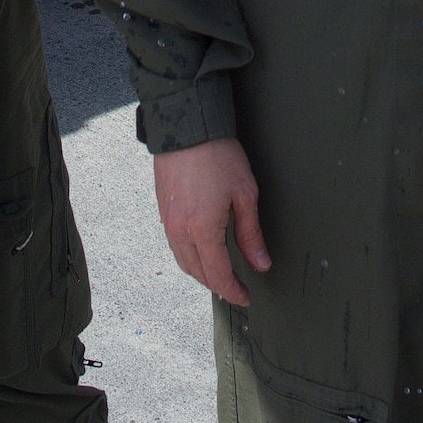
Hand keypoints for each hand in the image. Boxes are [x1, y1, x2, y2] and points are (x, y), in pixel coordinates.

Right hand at [154, 136, 271, 306]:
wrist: (187, 126)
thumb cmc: (217, 154)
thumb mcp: (244, 194)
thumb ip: (251, 233)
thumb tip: (260, 263)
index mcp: (202, 230)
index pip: (218, 275)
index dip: (233, 290)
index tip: (244, 296)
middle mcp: (180, 231)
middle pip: (198, 273)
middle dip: (217, 285)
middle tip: (235, 288)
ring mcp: (167, 221)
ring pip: (183, 261)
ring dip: (201, 272)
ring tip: (219, 274)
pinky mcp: (162, 210)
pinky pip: (174, 244)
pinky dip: (189, 255)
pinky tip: (200, 250)